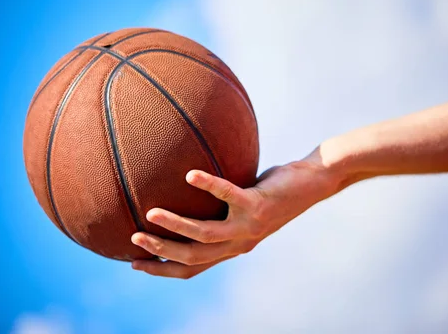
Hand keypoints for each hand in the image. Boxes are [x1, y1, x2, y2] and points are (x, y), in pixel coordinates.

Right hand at [131, 156, 347, 278]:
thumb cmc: (273, 192)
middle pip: (193, 258)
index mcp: (233, 246)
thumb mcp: (243, 207)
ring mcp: (249, 226)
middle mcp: (240, 242)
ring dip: (175, 226)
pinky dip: (209, 185)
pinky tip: (190, 175)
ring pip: (205, 235)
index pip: (193, 269)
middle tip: (134, 241)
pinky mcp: (258, 204)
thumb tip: (186, 193)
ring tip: (151, 212)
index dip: (163, 271)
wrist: (312, 185)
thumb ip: (220, 210)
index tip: (136, 265)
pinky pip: (228, 194)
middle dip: (162, 254)